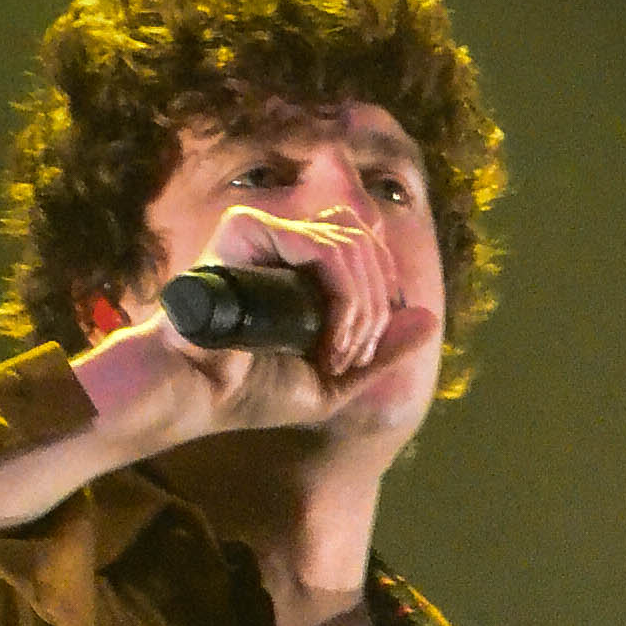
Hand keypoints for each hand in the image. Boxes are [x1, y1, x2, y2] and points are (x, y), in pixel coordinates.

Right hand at [119, 201, 443, 441]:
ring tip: (336, 355)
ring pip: (352, 245)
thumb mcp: (332, 382)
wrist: (194, 398)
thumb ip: (380, 353)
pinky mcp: (248, 228)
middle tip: (351, 358)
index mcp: (300, 263)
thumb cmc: (248, 393)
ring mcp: (266, 227)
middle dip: (376, 309)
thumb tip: (431, 317)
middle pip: (366, 243)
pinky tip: (328, 341)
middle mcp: (285, 238)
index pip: (366, 249)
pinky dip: (341, 298)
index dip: (383, 299)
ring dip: (361, 310)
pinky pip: (322, 248)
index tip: (360, 355)